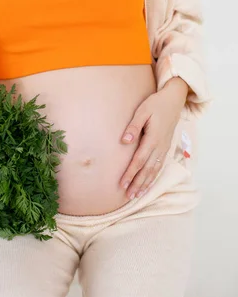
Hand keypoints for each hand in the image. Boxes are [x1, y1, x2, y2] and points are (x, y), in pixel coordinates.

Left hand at [119, 78, 187, 199]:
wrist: (174, 100)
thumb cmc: (155, 104)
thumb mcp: (142, 110)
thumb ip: (134, 126)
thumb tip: (125, 141)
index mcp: (153, 138)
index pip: (140, 160)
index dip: (131, 173)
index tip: (122, 184)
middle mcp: (160, 146)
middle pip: (148, 170)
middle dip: (137, 184)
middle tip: (128, 196)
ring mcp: (165, 148)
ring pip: (155, 170)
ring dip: (146, 183)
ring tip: (136, 195)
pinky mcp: (166, 147)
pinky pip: (160, 166)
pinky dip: (154, 177)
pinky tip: (148, 184)